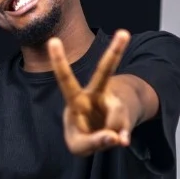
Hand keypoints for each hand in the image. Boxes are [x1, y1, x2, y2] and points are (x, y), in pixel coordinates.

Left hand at [48, 29, 132, 155]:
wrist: (104, 135)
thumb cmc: (84, 135)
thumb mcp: (79, 146)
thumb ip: (92, 142)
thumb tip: (117, 138)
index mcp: (76, 99)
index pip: (66, 80)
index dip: (59, 61)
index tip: (53, 40)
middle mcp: (96, 95)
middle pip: (106, 72)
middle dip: (115, 52)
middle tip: (124, 33)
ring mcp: (114, 103)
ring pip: (116, 115)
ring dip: (111, 133)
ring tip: (107, 140)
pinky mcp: (126, 115)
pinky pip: (125, 129)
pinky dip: (121, 138)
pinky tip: (121, 140)